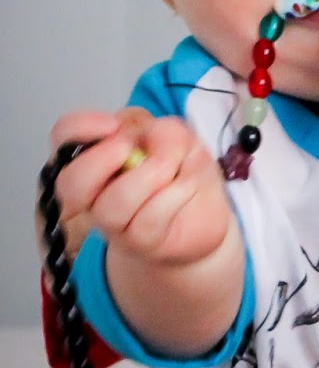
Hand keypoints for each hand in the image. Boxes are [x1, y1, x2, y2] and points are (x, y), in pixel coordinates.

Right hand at [49, 107, 233, 268]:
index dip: (80, 128)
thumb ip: (165, 130)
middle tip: (133, 149)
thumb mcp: (179, 138)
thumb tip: (152, 135)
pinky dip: (174, 195)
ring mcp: (114, 222)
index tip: (113, 125)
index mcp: (95, 154)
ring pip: (110, 207)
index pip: (64, 136)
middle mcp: (94, 192)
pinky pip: (148, 221)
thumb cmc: (181, 170)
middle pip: (71, 183)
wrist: (206, 212)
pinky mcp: (140, 242)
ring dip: (149, 177)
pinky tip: (189, 185)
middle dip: (102, 159)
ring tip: (174, 166)